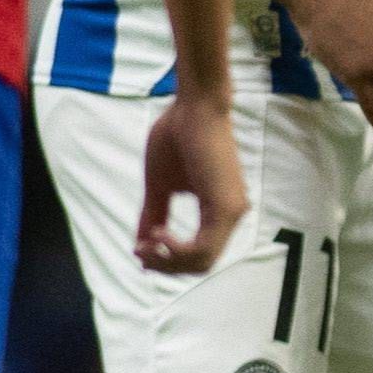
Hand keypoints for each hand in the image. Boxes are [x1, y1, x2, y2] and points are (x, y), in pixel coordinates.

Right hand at [136, 90, 246, 275]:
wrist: (193, 106)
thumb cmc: (177, 136)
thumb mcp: (159, 186)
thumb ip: (154, 216)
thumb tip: (140, 247)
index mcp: (219, 210)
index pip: (198, 254)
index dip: (167, 261)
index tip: (139, 251)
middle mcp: (232, 214)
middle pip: (200, 264)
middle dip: (165, 266)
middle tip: (140, 252)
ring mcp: (233, 211)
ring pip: (202, 261)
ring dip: (168, 260)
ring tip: (148, 242)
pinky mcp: (227, 206)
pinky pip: (203, 249)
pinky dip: (177, 250)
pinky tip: (159, 235)